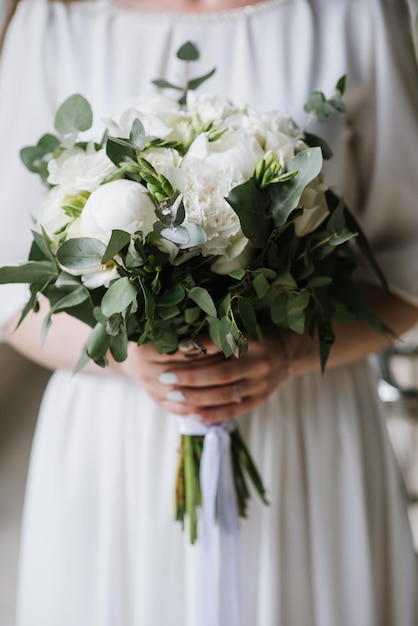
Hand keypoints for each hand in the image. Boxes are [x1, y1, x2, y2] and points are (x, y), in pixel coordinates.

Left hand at [115, 332, 297, 422]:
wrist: (288, 353)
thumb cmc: (256, 336)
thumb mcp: (242, 327)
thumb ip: (218, 334)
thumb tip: (182, 339)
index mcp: (252, 342)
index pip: (222, 345)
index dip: (199, 347)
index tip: (175, 346)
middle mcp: (258, 364)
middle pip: (220, 374)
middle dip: (191, 377)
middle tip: (165, 376)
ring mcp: (260, 384)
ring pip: (225, 395)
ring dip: (197, 397)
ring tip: (173, 395)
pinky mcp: (259, 399)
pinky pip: (234, 410)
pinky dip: (212, 414)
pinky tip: (193, 415)